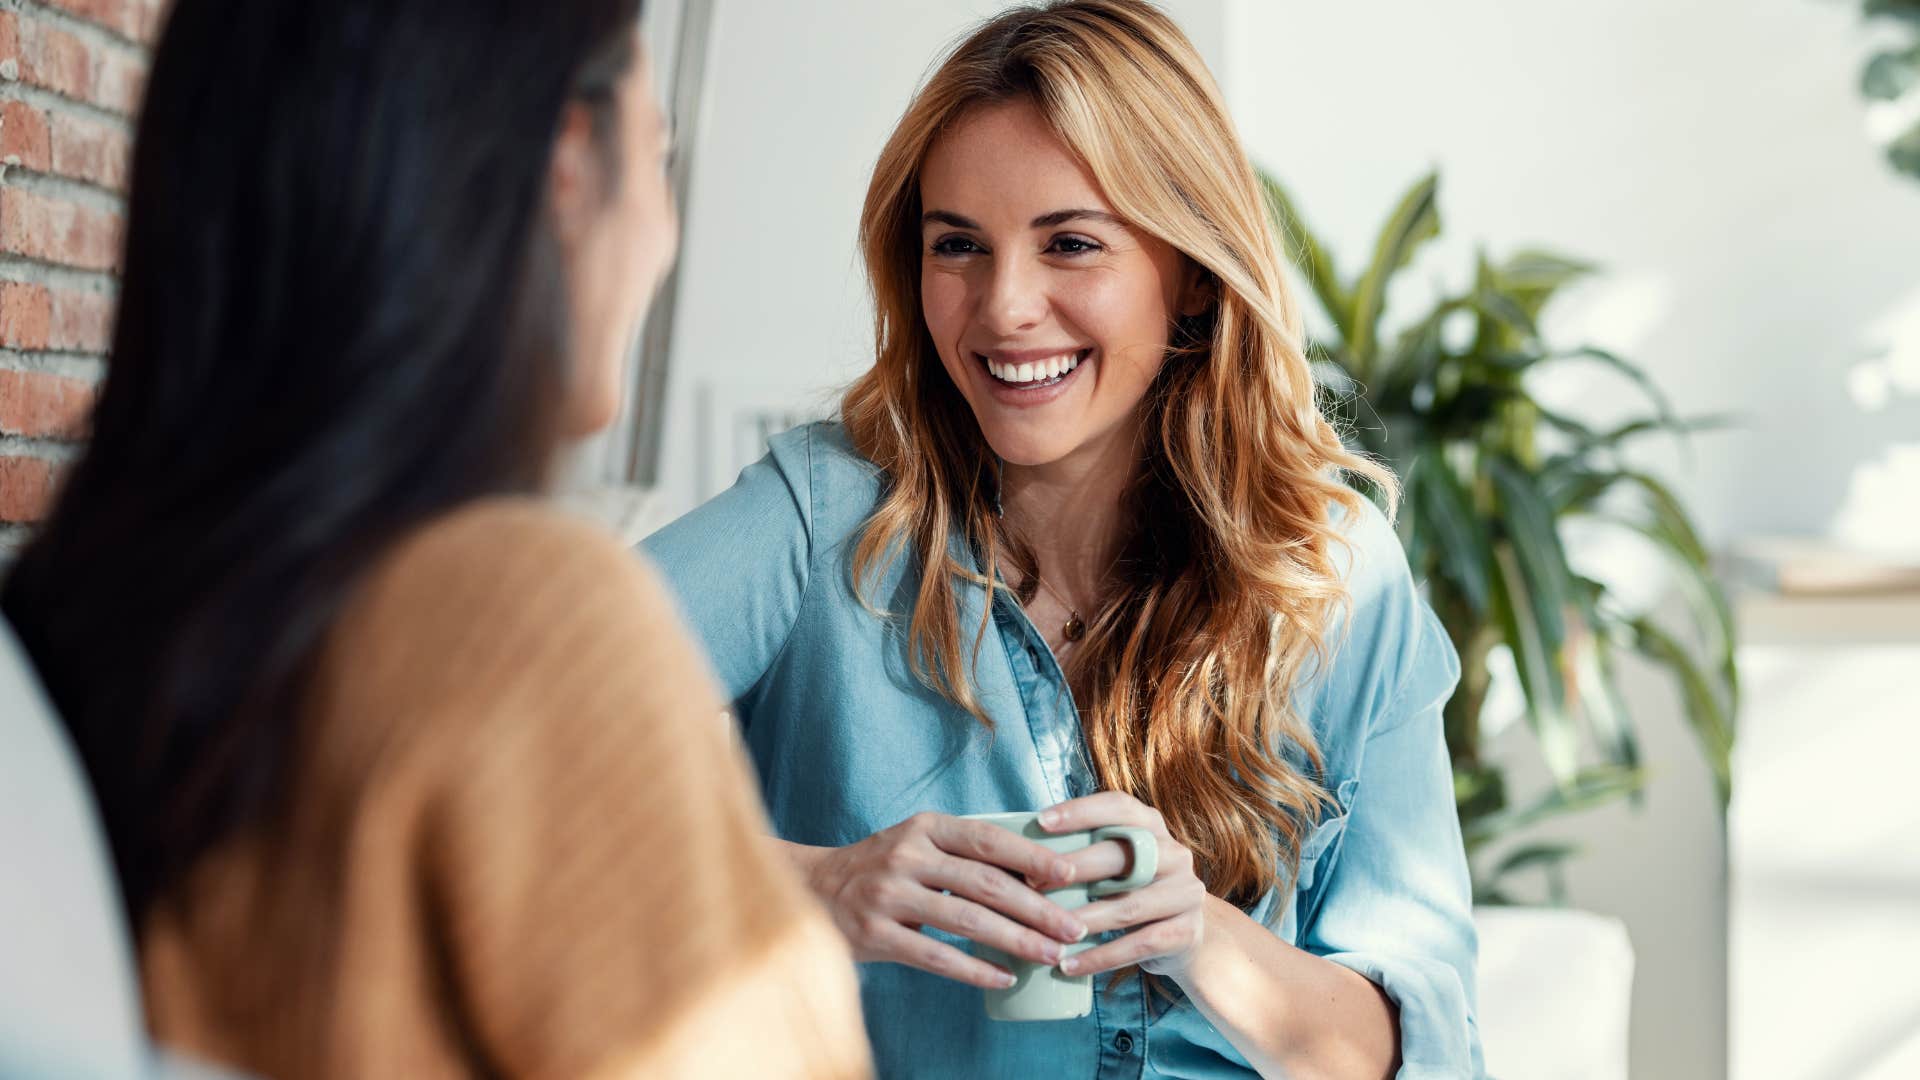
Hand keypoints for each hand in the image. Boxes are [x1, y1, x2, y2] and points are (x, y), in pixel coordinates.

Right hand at [805, 812, 1090, 989]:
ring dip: (1016, 940)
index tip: (1070, 875)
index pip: (988, 840)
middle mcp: (906, 855)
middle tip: (1073, 928)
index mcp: (924, 827)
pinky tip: (1004, 977)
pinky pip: (936, 955)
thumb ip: (964, 854)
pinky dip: (975, 969)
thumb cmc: (882, 867)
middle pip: (985, 882)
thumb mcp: (918, 844)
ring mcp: (888, 894)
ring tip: (1050, 955)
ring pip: (966, 920)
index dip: (1031, 856)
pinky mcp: (876, 933)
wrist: (812, 890)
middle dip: (1036, 907)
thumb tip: (1037, 874)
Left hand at [1038, 792, 1209, 979]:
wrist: (1183, 936)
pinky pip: (1138, 945)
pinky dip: (1100, 957)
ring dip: (1082, 921)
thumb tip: (1017, 851)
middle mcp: (1174, 854)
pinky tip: (1068, 965)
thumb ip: (1084, 850)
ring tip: (1045, 933)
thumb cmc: (1131, 891)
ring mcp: (1185, 893)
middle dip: (1073, 868)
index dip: (1080, 811)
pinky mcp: (1186, 932)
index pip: (1118, 807)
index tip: (1040, 822)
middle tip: (1031, 883)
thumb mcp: (1116, 864)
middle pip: (1122, 856)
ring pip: (1128, 906)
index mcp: (1152, 826)